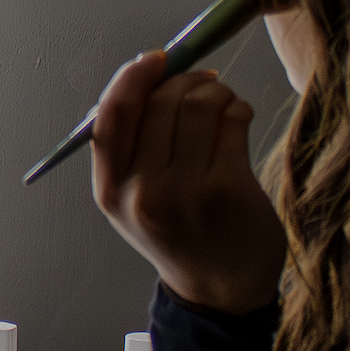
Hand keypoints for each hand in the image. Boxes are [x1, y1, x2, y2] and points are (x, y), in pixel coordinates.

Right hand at [89, 52, 284, 314]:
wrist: (220, 291)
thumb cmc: (179, 234)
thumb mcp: (133, 200)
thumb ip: (131, 148)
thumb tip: (150, 76)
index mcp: (111, 191)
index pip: (111, 116)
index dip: (132, 78)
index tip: (156, 59)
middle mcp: (143, 192)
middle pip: (159, 103)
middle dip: (185, 79)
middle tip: (203, 81)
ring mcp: (186, 192)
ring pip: (198, 105)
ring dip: (215, 91)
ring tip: (223, 102)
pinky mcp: (228, 189)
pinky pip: (231, 121)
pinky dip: (237, 108)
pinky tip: (238, 119)